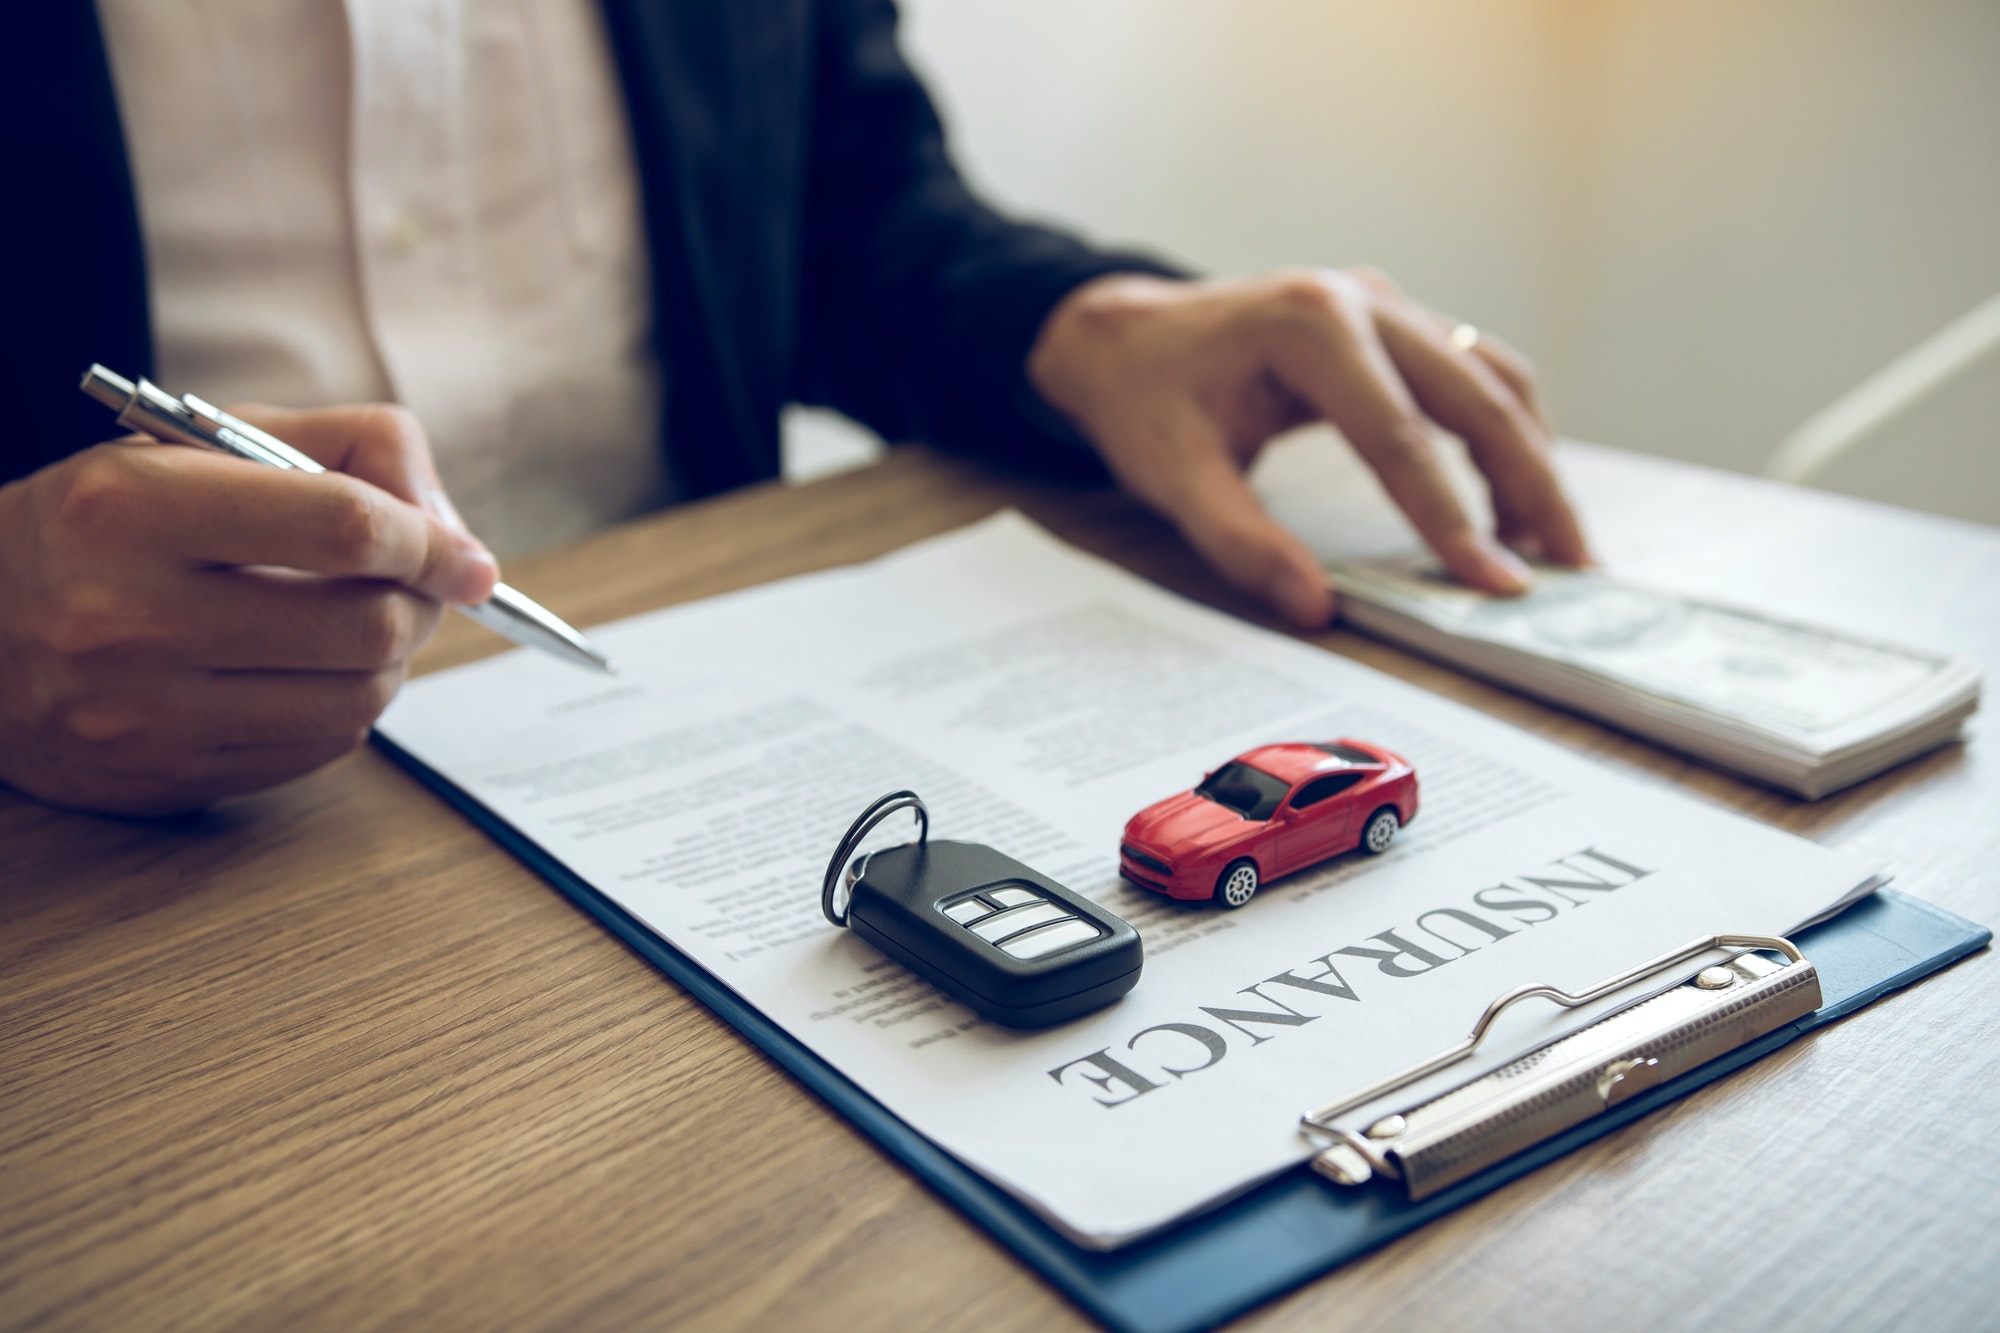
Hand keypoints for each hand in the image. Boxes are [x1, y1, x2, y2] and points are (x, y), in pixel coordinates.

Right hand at [0, 404, 496, 814]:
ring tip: (359, 622)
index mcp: (131, 511)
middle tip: (416, 586)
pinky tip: (307, 671)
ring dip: (389, 660)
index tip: (465, 556)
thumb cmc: (103, 523)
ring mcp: (141, 714)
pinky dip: (343, 706)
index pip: (343, 527)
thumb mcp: (195, 446)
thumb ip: (342, 453)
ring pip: (357, 700)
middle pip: (366, 624)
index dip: (431, 541)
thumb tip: (453, 536)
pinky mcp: (161, 778)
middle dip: (419, 602)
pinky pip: (317, 750)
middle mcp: (127, 618)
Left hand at [1027, 269, 1591, 626]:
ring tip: (1552, 542)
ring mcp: (1385, 303)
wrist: (1122, 334)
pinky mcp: (1393, 322)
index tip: (1496, 582)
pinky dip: (1507, 429)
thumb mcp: (1170, 475)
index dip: (1453, 518)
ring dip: (1531, 456)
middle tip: (1572, 567)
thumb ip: (1240, 543)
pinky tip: (1516, 491)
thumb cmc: (1143, 398)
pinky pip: (1473, 371)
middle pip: (1478, 396)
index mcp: (1310, 324)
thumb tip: (1313, 608)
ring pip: (1493, 376)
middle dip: (1531, 485)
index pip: (1402, 437)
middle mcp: (1363, 300)